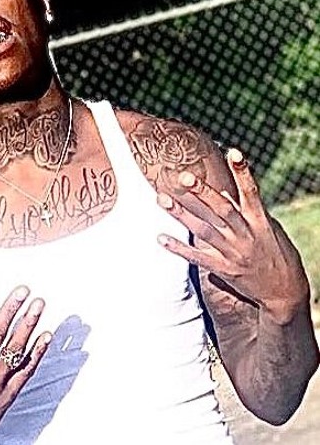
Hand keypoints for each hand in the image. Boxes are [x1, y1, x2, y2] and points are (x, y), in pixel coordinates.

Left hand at [156, 148, 308, 322]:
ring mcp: (233, 253)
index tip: (234, 152)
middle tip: (182, 176)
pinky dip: (178, 248)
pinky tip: (161, 238)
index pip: (251, 193)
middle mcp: (246, 235)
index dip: (243, 172)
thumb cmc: (276, 255)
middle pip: (221, 209)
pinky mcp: (223, 269)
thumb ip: (247, 212)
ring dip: (181, 214)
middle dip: (201, 192)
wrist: (283, 293)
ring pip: (204, 230)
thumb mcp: (268, 230)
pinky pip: (197, 257)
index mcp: (260, 223)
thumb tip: (226, 192)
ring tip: (161, 198)